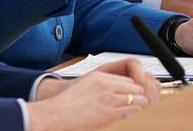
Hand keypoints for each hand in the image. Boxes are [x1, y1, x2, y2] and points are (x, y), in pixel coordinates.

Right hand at [29, 59, 157, 130]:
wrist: (55, 115)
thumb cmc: (67, 104)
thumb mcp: (84, 87)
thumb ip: (101, 87)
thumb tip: (117, 93)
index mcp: (98, 77)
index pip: (127, 79)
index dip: (130, 89)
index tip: (128, 96)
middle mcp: (105, 85)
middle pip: (135, 87)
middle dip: (136, 96)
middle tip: (132, 104)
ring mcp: (108, 99)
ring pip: (137, 98)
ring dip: (137, 104)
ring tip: (129, 110)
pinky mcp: (109, 113)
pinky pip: (132, 110)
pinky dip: (132, 112)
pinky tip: (125, 115)